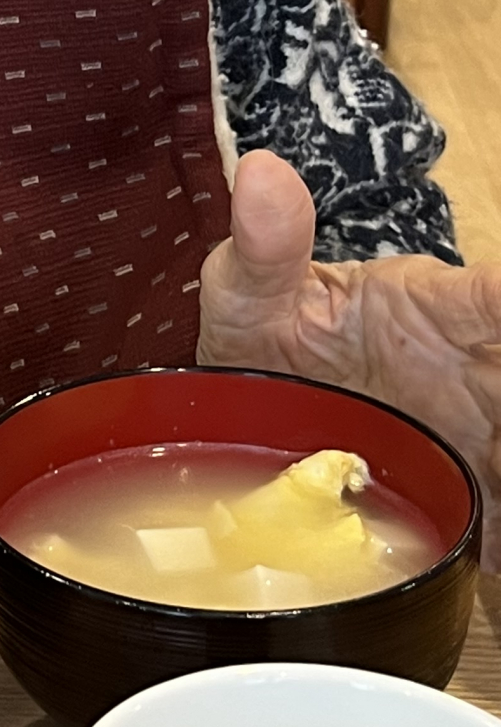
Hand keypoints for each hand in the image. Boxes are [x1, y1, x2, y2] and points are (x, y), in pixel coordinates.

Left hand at [199, 151, 500, 567]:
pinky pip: (498, 519)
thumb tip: (262, 173)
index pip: (490, 301)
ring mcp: (480, 436)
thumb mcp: (250, 296)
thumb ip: (262, 245)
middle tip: (491, 432)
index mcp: (436, 309)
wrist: (255, 419)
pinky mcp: (477, 499)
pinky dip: (498, 533)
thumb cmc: (271, 341)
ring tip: (495, 501)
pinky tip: (490, 554)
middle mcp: (476, 370)